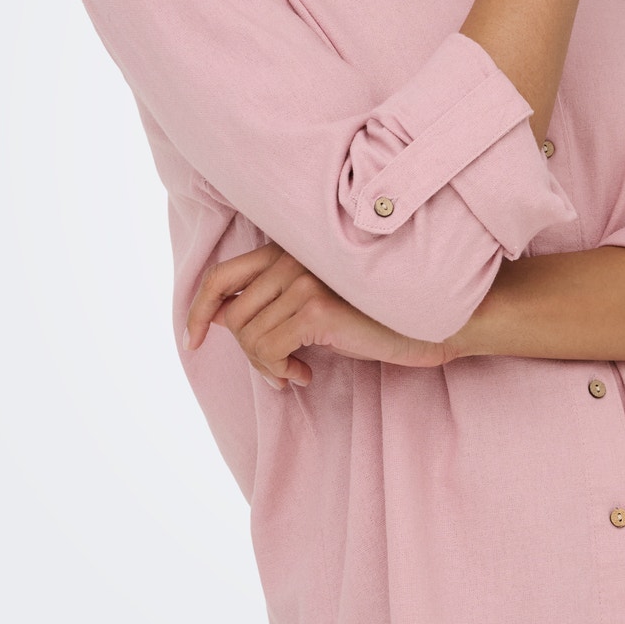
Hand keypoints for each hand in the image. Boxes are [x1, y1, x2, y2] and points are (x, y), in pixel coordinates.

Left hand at [184, 242, 449, 388]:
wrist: (430, 322)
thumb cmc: (377, 315)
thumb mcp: (321, 300)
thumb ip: (279, 297)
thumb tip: (225, 322)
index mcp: (289, 249)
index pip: (222, 275)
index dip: (198, 310)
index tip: (193, 340)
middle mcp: (292, 258)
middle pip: (232, 316)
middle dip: (248, 352)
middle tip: (279, 368)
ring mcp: (303, 280)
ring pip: (248, 339)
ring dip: (268, 366)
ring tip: (297, 370)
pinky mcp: (315, 309)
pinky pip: (268, 351)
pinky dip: (280, 371)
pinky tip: (307, 373)